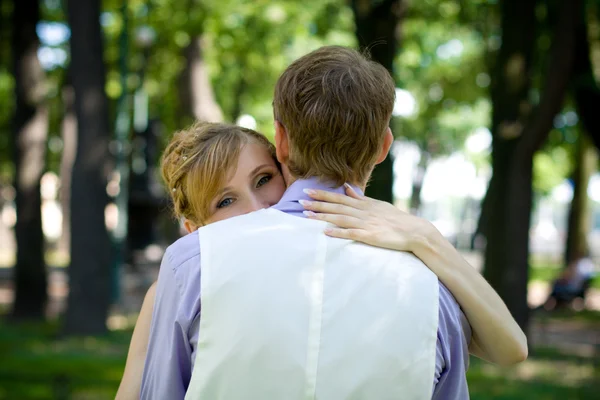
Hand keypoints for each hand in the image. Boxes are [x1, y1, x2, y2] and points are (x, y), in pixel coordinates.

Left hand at [301, 185, 440, 252]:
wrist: (414, 231)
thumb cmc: (395, 219)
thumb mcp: (377, 205)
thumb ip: (360, 198)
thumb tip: (347, 189)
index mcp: (364, 205)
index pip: (339, 198)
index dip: (323, 194)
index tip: (307, 191)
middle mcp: (363, 212)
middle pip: (336, 206)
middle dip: (318, 203)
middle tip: (300, 201)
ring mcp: (366, 224)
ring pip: (340, 218)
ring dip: (323, 216)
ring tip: (307, 215)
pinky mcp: (370, 236)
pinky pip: (352, 234)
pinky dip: (338, 232)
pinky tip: (326, 232)